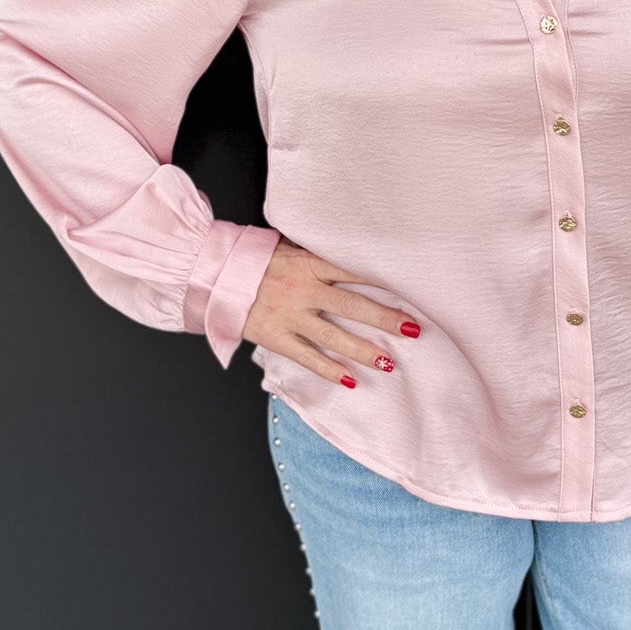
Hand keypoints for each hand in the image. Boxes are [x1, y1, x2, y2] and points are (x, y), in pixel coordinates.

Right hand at [241, 237, 419, 384]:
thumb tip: (353, 256)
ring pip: (332, 336)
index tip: (410, 292)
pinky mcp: (276, 337)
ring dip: (362, 350)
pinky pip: (306, 357)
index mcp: (309, 264)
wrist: (218, 275)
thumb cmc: (259, 260)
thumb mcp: (290, 249)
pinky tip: (349, 379)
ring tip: (388, 363)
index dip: (382, 283)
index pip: (353, 272)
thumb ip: (319, 256)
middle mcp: (303, 290)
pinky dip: (328, 370)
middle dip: (384, 319)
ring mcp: (289, 315)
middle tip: (412, 330)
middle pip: (351, 305)